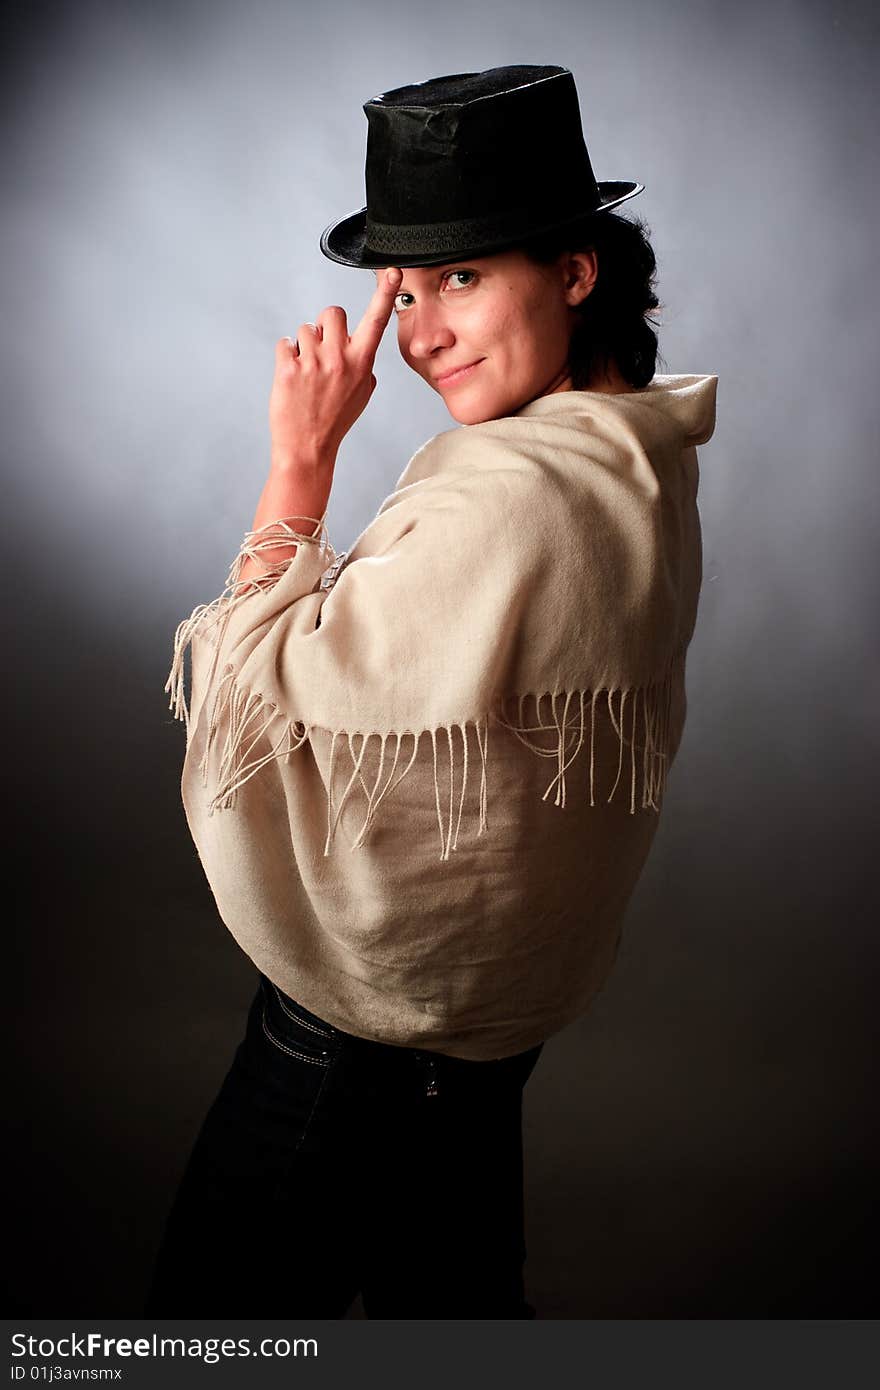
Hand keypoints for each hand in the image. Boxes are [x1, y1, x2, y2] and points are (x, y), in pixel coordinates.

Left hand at [269, 266, 402, 467]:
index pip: (377, 321)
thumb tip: (357, 348)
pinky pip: (285, 344)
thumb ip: (363, 366)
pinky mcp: (288, 368)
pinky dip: (286, 357)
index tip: (394, 272)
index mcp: (362, 363)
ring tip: (306, 373)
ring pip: (305, 330)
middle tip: (322, 350)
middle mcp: (340, 358)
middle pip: (332, 312)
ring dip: (303, 346)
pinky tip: (292, 378)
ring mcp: (313, 363)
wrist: (308, 448)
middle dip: (325, 326)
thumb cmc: (334, 421)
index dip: (385, 293)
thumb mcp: (361, 394)